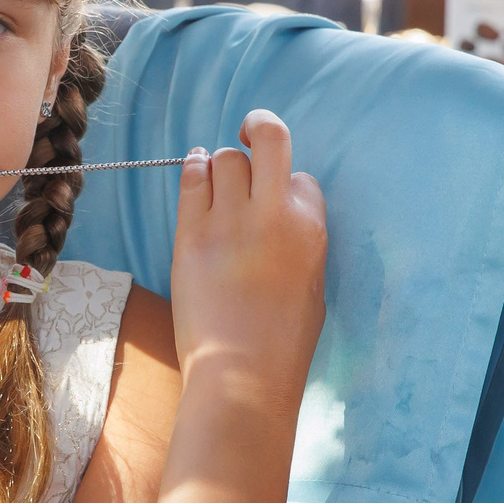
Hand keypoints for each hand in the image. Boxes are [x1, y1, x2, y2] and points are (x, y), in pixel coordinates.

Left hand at [168, 110, 327, 387]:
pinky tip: (195, 170)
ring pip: (226, 157)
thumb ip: (301, 243)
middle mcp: (274, 214)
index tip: (275, 206)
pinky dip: (193, 168)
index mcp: (311, 230)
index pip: (302, 179)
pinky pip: (191, 179)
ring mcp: (230, 221)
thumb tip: (282, 217)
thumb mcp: (312, 287)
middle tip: (251, 131)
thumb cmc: (283, 343)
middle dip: (261, 128)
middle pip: (270, 140)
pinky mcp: (191, 235)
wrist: (242, 374)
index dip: (288, 187)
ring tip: (219, 181)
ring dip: (223, 164)